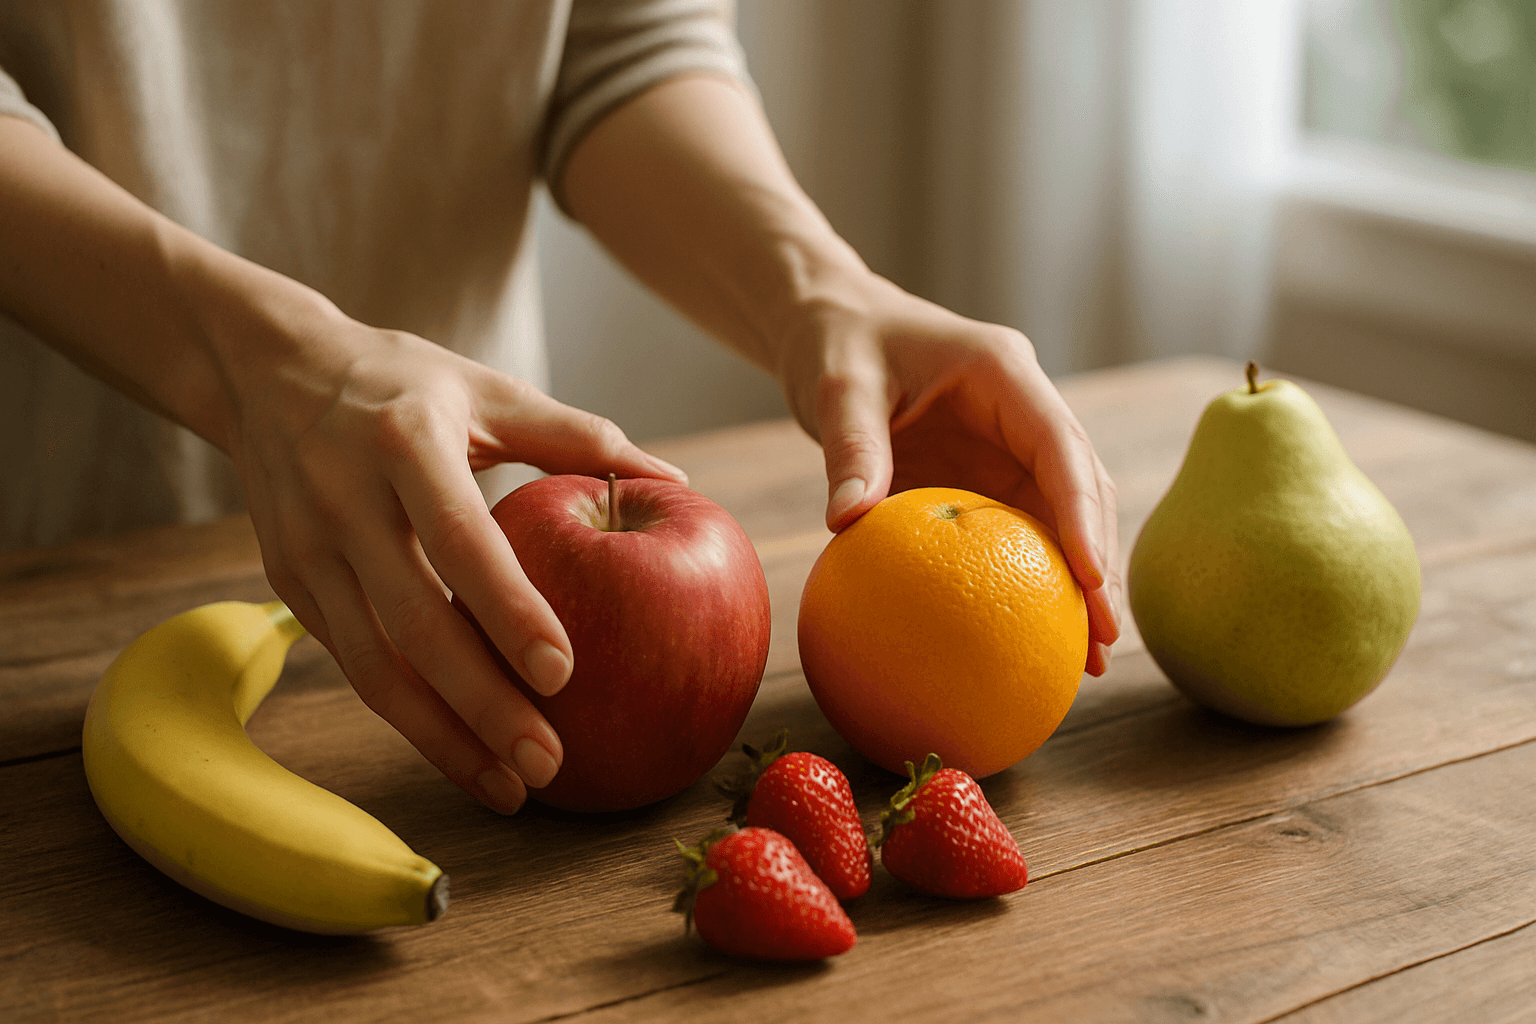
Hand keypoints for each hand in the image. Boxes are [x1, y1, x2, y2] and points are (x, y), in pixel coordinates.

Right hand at [228, 308, 686, 812]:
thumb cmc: (403, 383)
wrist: (267, 370)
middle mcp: (343, 499)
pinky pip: (355, 665)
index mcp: (402, 442)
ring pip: (373, 664)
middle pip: (412, 622)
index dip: (508, 609)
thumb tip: (674, 479)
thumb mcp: (486, 388)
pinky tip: (464, 754)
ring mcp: (307, 550)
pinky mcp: (291, 587)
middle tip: (548, 764)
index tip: (562, 673)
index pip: (458, 538)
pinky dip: (410, 718)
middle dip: (480, 704)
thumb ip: (577, 435)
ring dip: (442, 736)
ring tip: (511, 788)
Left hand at [778, 272, 1121, 675]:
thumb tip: (845, 522)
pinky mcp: (989, 470)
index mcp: (1002, 373)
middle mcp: (1022, 407)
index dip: (1082, 512)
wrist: (832, 324)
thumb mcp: (839, 388)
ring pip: (1065, 511)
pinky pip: (1020, 525)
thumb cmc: (836, 344)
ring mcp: (1011, 441)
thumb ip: (850, 448)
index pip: (1060, 445)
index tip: (1089, 577)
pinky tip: (1032, 634)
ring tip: (1086, 657)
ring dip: (1079, 577)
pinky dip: (1033, 575)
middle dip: (1098, 559)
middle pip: (1083, 484)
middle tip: (1102, 638)